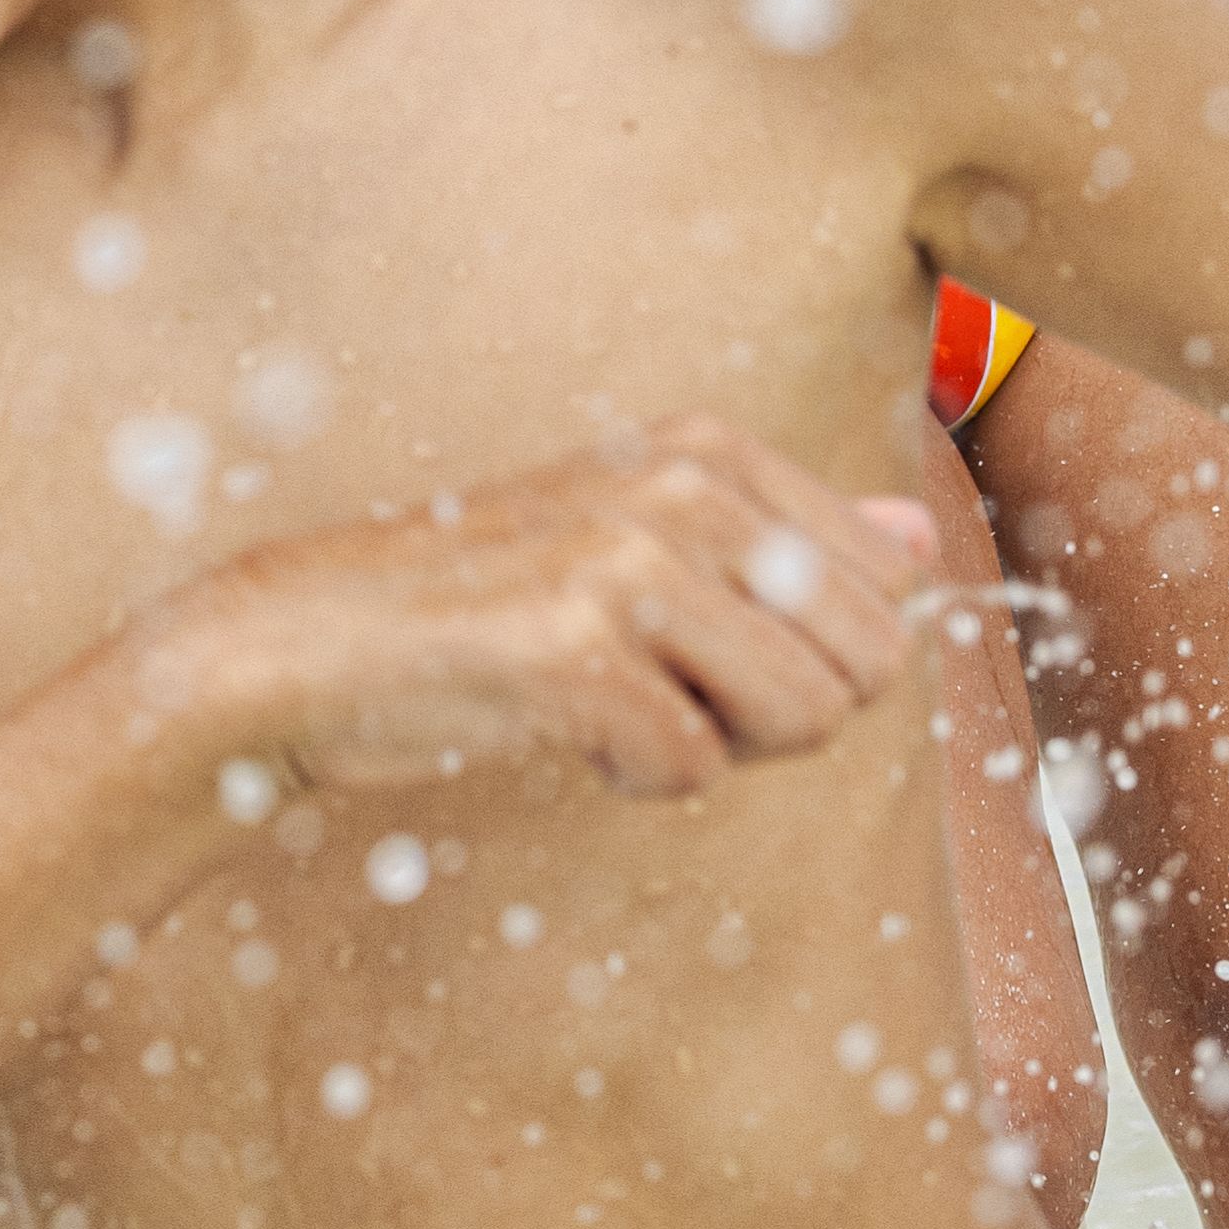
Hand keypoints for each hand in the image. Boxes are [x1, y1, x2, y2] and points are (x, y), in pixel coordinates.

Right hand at [210, 420, 938, 803]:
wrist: (308, 644)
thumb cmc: (482, 601)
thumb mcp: (640, 540)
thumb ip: (789, 541)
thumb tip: (921, 542)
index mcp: (710, 452)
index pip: (887, 596)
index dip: (808, 659)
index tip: (699, 646)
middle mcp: (683, 489)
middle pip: (863, 666)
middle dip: (778, 713)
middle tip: (658, 688)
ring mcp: (629, 562)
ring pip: (800, 719)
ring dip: (710, 744)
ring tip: (612, 702)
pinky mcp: (574, 649)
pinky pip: (691, 766)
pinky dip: (633, 775)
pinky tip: (557, 725)